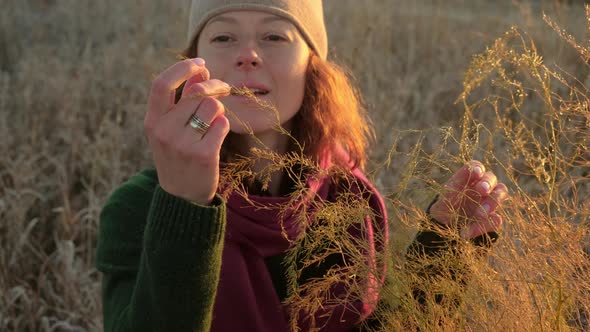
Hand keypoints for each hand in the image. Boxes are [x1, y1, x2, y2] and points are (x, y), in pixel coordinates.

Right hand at [144, 58, 230, 204]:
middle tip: (224, 88)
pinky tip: (216, 137)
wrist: (182, 196)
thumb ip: (182, 100)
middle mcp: (163, 131)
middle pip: (197, 92)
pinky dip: (223, 126)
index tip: (200, 62)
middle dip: (215, 86)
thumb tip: (200, 69)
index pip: (161, 84)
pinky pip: (222, 124)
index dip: (181, 68)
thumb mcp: (170, 128)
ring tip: (213, 122)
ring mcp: (183, 144)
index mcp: (152, 121)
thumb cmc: (178, 154)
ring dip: (219, 110)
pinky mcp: (204, 155)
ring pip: (212, 106)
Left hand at [429, 161, 508, 239]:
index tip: (476, 173)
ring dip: (491, 203)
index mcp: (470, 180)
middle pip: (493, 179)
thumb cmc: (446, 205)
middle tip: (482, 190)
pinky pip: (495, 220)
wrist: (444, 226)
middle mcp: (483, 189)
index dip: (479, 168)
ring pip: (500, 195)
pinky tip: (468, 231)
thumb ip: (459, 181)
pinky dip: (484, 225)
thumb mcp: (447, 195)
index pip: (478, 168)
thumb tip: (471, 168)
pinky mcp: (491, 219)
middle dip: (488, 184)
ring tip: (479, 214)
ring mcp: (489, 203)